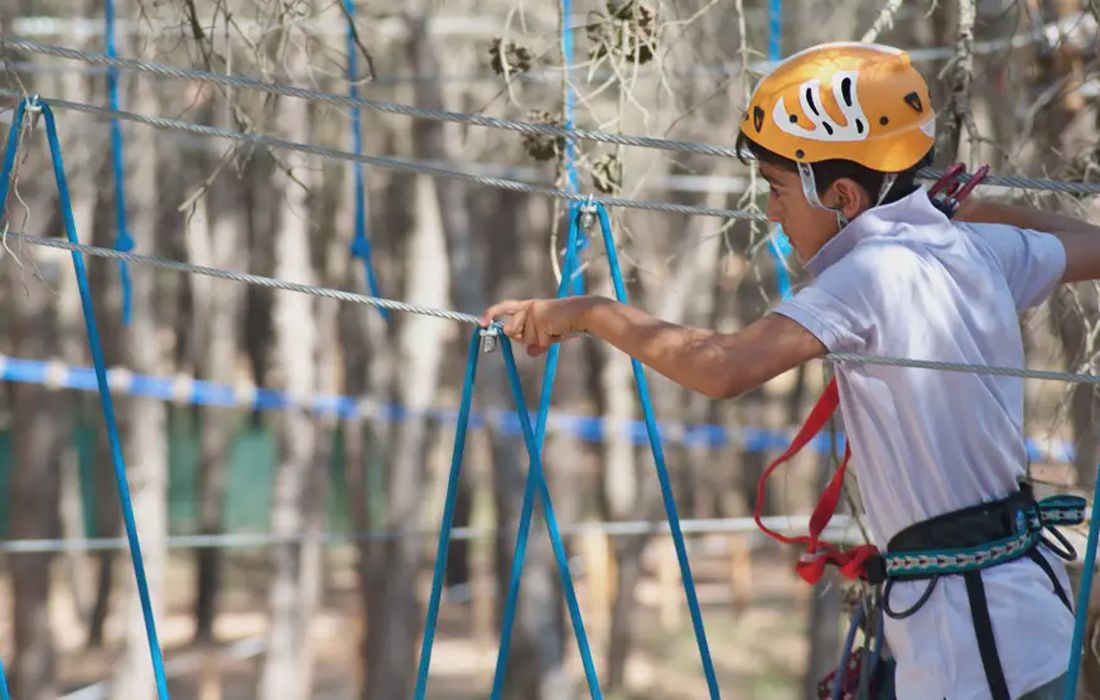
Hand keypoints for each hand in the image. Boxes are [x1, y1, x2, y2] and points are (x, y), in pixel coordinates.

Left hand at [481, 296, 608, 356]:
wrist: (583, 314)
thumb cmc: (566, 323)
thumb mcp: (546, 332)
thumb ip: (534, 340)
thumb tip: (530, 352)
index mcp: (527, 306)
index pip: (504, 307)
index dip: (491, 314)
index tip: (481, 323)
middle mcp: (527, 307)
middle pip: (511, 331)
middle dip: (523, 338)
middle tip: (544, 333)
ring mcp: (532, 312)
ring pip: (525, 340)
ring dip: (540, 341)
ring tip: (554, 331)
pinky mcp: (539, 319)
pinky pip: (538, 342)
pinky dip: (548, 342)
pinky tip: (557, 331)